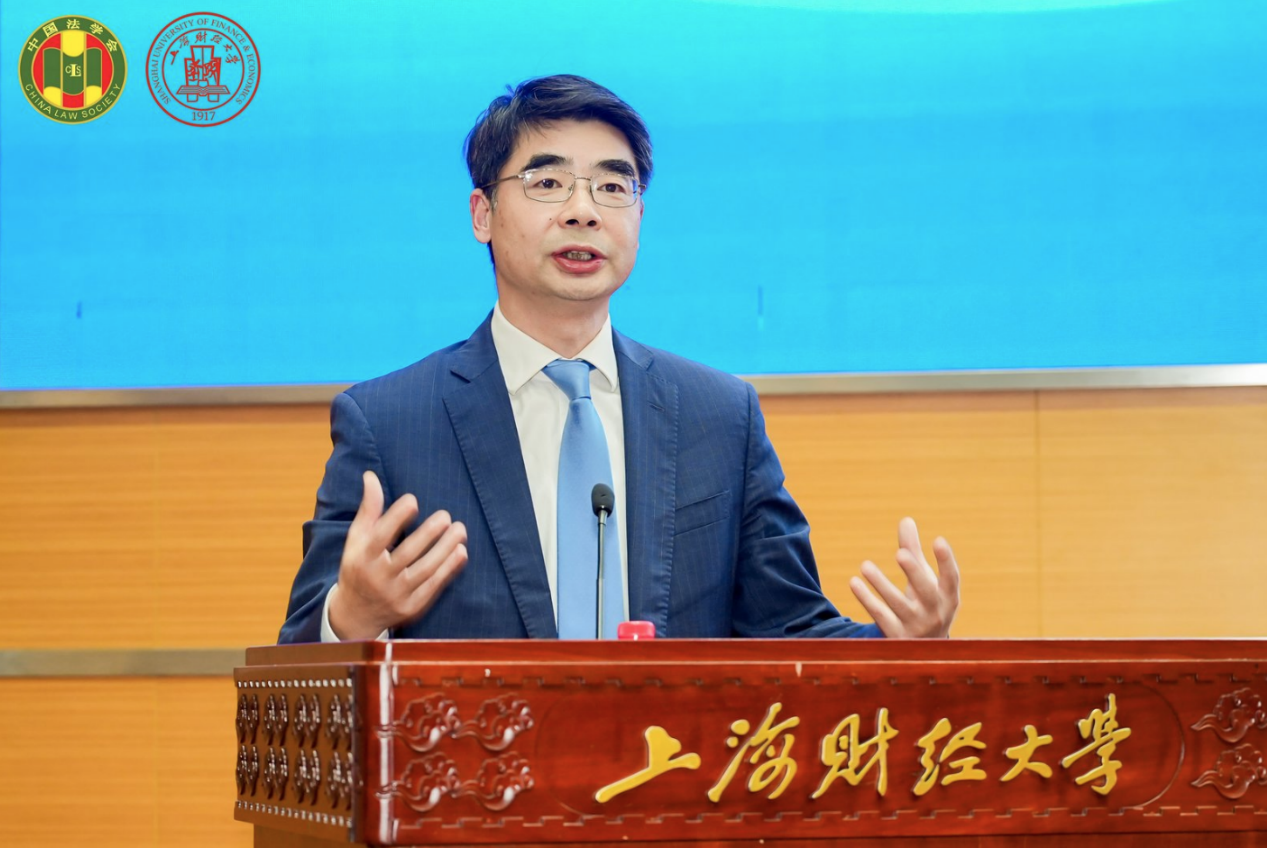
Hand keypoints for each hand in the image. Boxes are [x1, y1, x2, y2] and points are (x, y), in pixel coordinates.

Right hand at [329, 471, 467, 639]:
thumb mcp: (356, 541)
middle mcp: (379, 577)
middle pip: (407, 553)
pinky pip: (434, 586)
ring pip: (425, 570)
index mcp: (362, 558)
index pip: (380, 536)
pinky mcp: (412, 607)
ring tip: (460, 530)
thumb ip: (368, 510)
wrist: (356, 615)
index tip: (413, 501)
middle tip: (446, 515)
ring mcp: (396, 594)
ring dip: (445, 549)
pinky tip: (461, 552)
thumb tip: (371, 477)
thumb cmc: (359, 567)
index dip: (397, 518)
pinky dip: (449, 569)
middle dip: (428, 533)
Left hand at [849, 517, 959, 638]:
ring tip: (864, 565)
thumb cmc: (926, 604)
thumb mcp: (924, 581)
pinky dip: (867, 599)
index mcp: (948, 598)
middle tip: (900, 553)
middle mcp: (935, 613)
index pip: (951, 579)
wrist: (924, 651)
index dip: (946, 561)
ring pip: (898, 604)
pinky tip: (854, 582)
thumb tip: (906, 520)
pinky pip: (880, 616)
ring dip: (881, 584)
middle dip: (914, 572)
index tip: (939, 540)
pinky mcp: (896, 636)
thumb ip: (914, 551)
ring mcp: (916, 626)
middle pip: (926, 591)